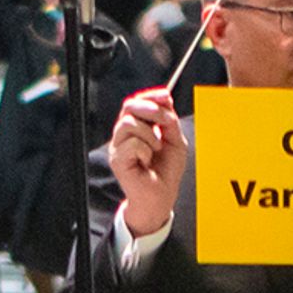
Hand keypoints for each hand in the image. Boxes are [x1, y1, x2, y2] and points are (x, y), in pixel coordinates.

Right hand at [106, 85, 189, 236]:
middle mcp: (124, 134)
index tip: (166, 96)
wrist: (161, 196)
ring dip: (150, 135)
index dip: (150, 95)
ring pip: (129, 123)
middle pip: (129, 106)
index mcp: (137, 127)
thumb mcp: (175, 141)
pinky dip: (146, 151)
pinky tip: (147, 161)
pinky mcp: (117, 160)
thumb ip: (169, 121)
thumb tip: (165, 102)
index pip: (136, 102)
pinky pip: (132, 144)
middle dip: (151, 109)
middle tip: (166, 122)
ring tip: (156, 149)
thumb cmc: (166, 171)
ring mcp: (118, 147)